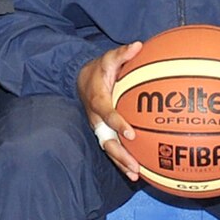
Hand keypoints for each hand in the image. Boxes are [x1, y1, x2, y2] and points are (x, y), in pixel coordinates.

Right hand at [77, 40, 144, 183]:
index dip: (118, 124)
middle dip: (120, 155)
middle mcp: (96, 119)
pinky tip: (137, 171)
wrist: (80, 80)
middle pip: (106, 140)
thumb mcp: (107, 59)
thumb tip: (139, 45)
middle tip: (134, 166)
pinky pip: (113, 148)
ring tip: (135, 174)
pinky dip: (122, 160)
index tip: (130, 134)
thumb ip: (122, 53)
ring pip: (109, 149)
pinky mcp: (104, 133)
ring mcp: (99, 128)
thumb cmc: (98, 70)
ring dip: (121, 162)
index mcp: (97, 100)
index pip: (106, 114)